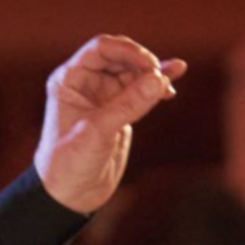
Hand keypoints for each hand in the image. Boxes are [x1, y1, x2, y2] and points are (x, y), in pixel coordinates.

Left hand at [34, 35, 185, 213]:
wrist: (69, 195)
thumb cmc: (69, 164)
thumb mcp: (97, 133)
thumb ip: (128, 105)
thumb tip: (159, 79)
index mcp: (69, 79)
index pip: (101, 49)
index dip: (128, 51)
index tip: (149, 65)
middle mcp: (86, 83)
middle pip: (120, 56)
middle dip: (142, 62)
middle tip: (158, 77)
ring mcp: (104, 96)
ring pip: (134, 72)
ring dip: (153, 74)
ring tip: (169, 87)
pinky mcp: (120, 110)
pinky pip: (141, 90)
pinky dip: (157, 84)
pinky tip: (175, 76)